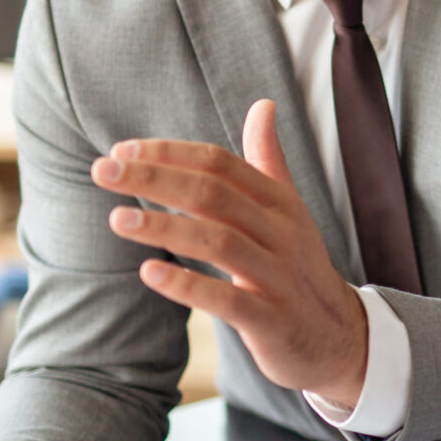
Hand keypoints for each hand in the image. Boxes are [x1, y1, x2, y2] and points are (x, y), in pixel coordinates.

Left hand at [92, 99, 369, 407]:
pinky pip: (228, 300)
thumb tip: (263, 104)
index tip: (122, 151)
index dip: (171, 153)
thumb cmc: (297, 267)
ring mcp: (278, 277)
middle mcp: (282, 234)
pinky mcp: (271, 321)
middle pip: (214, 194)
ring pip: (219, 242)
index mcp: (280, 203)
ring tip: (117, 220)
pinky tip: (149, 273)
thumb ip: (269, 160)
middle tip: (102, 172)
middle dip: (155, 179)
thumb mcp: (288, 211)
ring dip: (165, 228)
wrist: (338, 336)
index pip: (221, 164)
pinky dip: (187, 286)